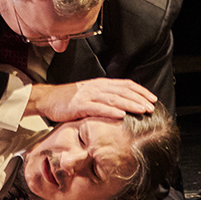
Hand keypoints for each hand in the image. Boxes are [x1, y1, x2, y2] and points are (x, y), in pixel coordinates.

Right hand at [25, 78, 155, 122]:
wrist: (48, 99)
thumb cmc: (69, 99)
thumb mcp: (90, 94)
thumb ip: (105, 97)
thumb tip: (123, 105)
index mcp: (100, 84)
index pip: (125, 84)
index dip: (140, 91)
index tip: (152, 98)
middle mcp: (96, 87)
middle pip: (122, 91)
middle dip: (139, 98)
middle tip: (152, 107)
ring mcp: (88, 95)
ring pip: (113, 99)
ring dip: (130, 104)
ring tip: (142, 110)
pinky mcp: (79, 105)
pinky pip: (97, 108)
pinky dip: (110, 111)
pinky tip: (120, 115)